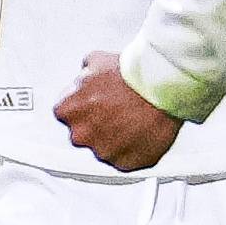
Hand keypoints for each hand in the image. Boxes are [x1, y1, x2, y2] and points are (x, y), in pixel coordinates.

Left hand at [55, 51, 182, 171]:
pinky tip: (141, 132)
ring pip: (104, 148)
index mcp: (68, 110)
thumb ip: (83, 76)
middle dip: (97, 124)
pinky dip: (131, 150)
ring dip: (114, 138)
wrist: (159, 87)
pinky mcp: (124, 164)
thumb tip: (85, 77)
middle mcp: (81, 135)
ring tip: (133, 120)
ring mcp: (102, 152)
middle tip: (116, 110)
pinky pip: (124, 160)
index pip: (66, 114)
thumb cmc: (130, 75)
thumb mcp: (97, 60)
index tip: (95, 104)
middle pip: (83, 133)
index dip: (83, 108)